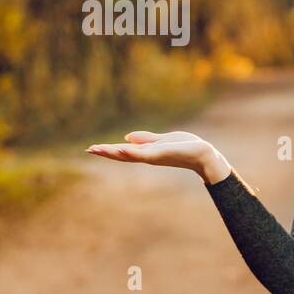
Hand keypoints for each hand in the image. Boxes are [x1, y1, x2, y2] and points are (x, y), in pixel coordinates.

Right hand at [86, 131, 228, 182]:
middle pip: (122, 155)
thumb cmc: (186, 148)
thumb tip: (127, 137)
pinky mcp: (162, 154)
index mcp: (147, 152)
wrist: (204, 155)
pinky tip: (121, 149)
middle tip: (89, 150)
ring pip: (129, 155)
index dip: (109, 150)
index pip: (124, 151)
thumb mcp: (163, 140)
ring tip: (98, 149)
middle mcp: (148, 156)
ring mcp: (154, 156)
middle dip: (106, 152)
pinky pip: (144, 153)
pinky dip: (132, 152)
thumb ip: (146, 139)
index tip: (92, 148)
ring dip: (113, 152)